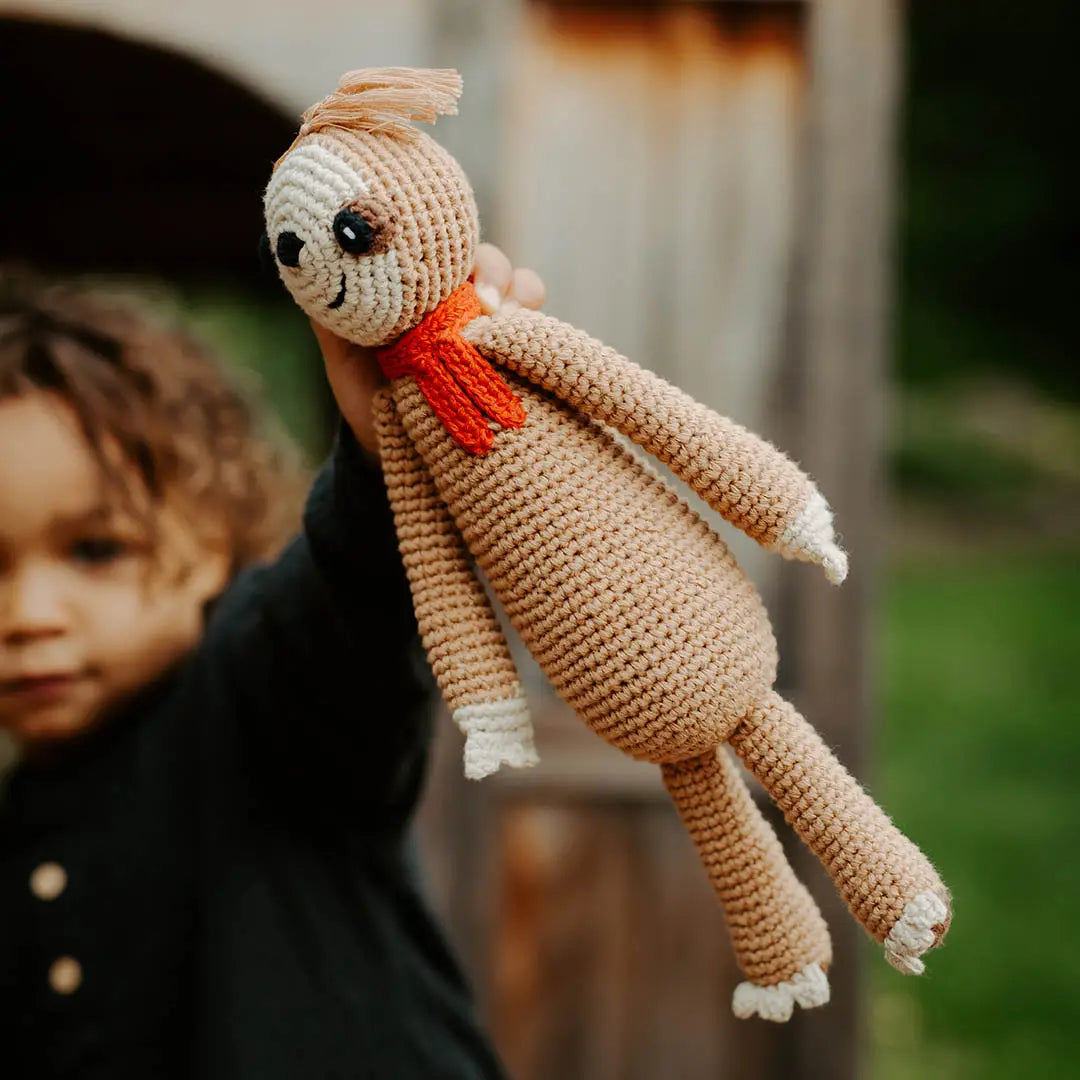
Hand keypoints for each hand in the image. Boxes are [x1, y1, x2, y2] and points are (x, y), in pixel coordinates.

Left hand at [314, 243, 545, 456]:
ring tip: (505, 324)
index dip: (454, 242)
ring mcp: (492, 327)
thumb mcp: (341, 352)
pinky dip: (534, 334)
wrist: (387, 446)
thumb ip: (332, 314)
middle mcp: (462, 297)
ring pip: (523, 288)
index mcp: (424, 285)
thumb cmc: (365, 391)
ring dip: (520, 298)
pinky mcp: (515, 360)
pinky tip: (522, 350)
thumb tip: (303, 266)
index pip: (448, 244)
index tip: (449, 264)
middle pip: (492, 261)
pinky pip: (536, 335)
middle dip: (494, 271)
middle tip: (486, 302)